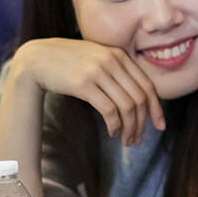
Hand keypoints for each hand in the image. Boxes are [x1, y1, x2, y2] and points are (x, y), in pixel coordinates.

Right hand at [12, 38, 165, 146]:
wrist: (37, 58)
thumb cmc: (69, 63)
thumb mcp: (98, 59)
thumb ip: (118, 72)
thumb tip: (139, 99)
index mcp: (120, 55)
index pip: (148, 85)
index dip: (156, 108)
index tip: (160, 126)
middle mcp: (113, 61)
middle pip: (140, 98)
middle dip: (142, 123)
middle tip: (138, 139)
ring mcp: (99, 72)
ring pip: (127, 106)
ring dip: (130, 127)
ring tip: (126, 140)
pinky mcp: (84, 84)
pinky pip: (109, 109)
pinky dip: (115, 124)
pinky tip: (112, 132)